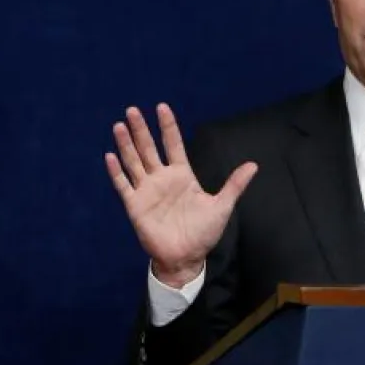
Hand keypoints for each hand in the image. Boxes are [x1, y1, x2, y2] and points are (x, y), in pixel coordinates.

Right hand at [105, 103, 256, 286]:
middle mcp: (162, 179)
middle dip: (141, 130)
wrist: (186, 258)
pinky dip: (116, 171)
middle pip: (149, 148)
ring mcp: (147, 191)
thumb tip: (253, 165)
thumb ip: (234, 185)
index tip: (162, 107)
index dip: (168, 127)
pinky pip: (124, 185)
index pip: (173, 145)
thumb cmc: (203, 233)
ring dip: (126, 144)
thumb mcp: (222, 206)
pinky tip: (110, 156)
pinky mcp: (135, 206)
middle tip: (133, 110)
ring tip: (120, 125)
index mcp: (182, 175)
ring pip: (134, 162)